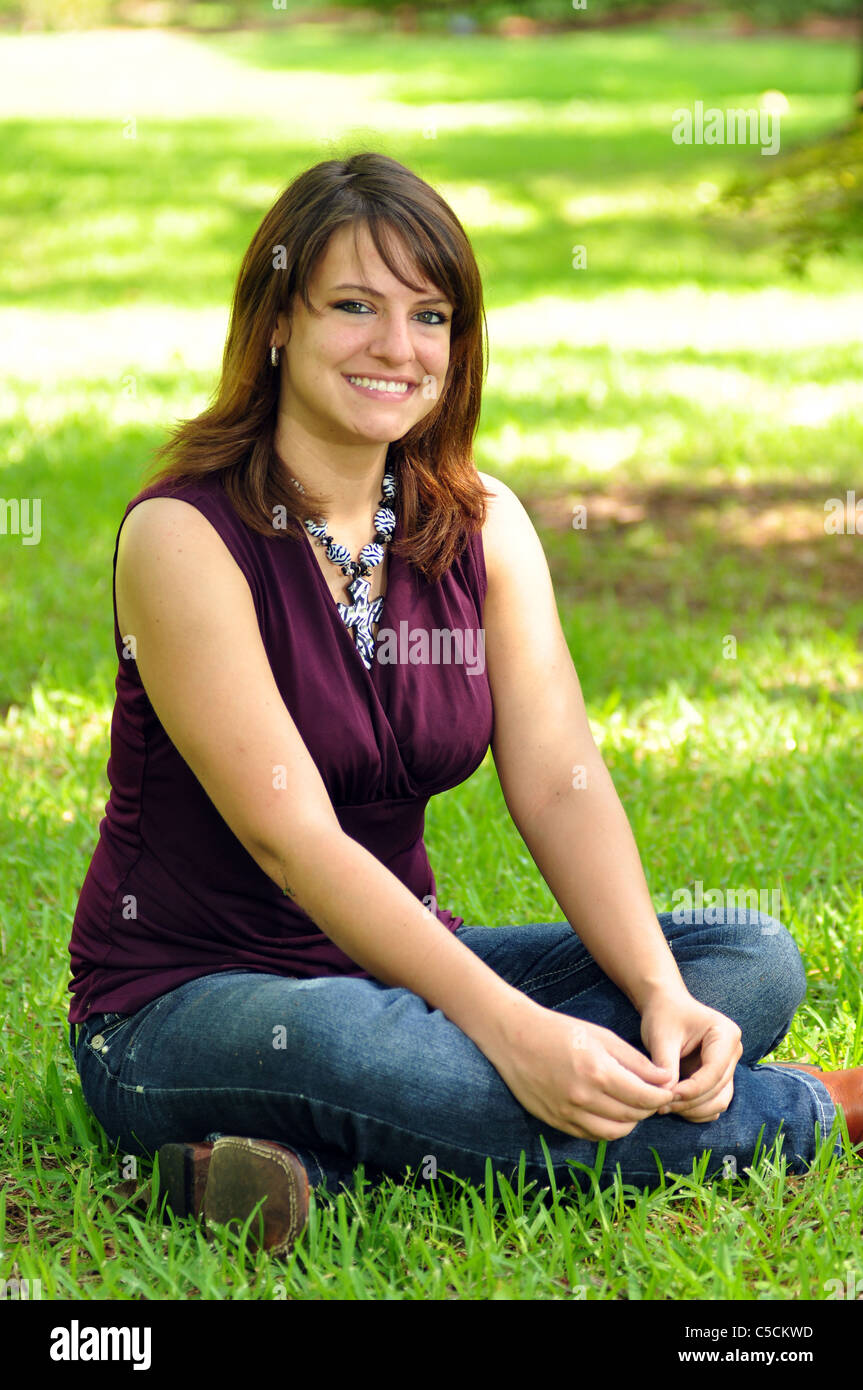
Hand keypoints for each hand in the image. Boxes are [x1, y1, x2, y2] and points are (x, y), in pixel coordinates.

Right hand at [491, 1002, 675, 1142]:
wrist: (514, 1038)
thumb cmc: (560, 1031)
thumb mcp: (602, 1037)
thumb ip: (635, 1061)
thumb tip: (665, 1079)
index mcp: (597, 1072)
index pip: (643, 1097)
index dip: (661, 1096)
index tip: (667, 1090)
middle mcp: (583, 1098)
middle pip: (632, 1116)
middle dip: (649, 1108)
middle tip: (652, 1096)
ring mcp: (568, 1114)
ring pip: (615, 1132)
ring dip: (630, 1122)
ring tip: (632, 1105)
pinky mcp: (557, 1122)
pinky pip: (593, 1136)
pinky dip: (608, 1128)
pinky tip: (610, 1112)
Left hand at [639, 988, 742, 1122]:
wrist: (665, 1008)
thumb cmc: (663, 1016)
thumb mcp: (661, 1036)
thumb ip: (666, 1065)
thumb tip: (666, 1096)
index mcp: (725, 1034)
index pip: (714, 1071)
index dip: (692, 1089)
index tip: (667, 1096)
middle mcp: (733, 1051)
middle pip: (718, 1088)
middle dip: (690, 1101)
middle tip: (661, 1105)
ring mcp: (729, 1066)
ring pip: (719, 1100)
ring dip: (694, 1110)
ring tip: (665, 1107)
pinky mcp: (720, 1078)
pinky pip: (714, 1102)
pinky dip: (696, 1110)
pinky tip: (674, 1107)